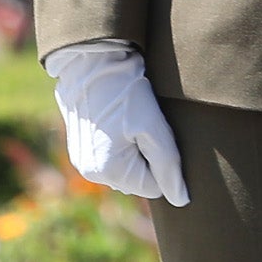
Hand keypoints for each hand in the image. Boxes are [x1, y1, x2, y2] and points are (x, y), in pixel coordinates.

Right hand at [46, 39, 189, 204]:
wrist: (91, 61)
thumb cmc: (125, 92)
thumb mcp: (153, 126)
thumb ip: (169, 166)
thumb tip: (181, 200)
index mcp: (109, 172)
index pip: (155, 187)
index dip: (163, 161)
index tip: (157, 132)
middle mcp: (91, 174)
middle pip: (138, 179)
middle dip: (148, 157)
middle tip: (145, 124)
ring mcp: (82, 161)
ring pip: (125, 168)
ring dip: (134, 149)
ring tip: (131, 118)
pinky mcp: (79, 147)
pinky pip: (110, 156)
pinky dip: (119, 142)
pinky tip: (119, 119)